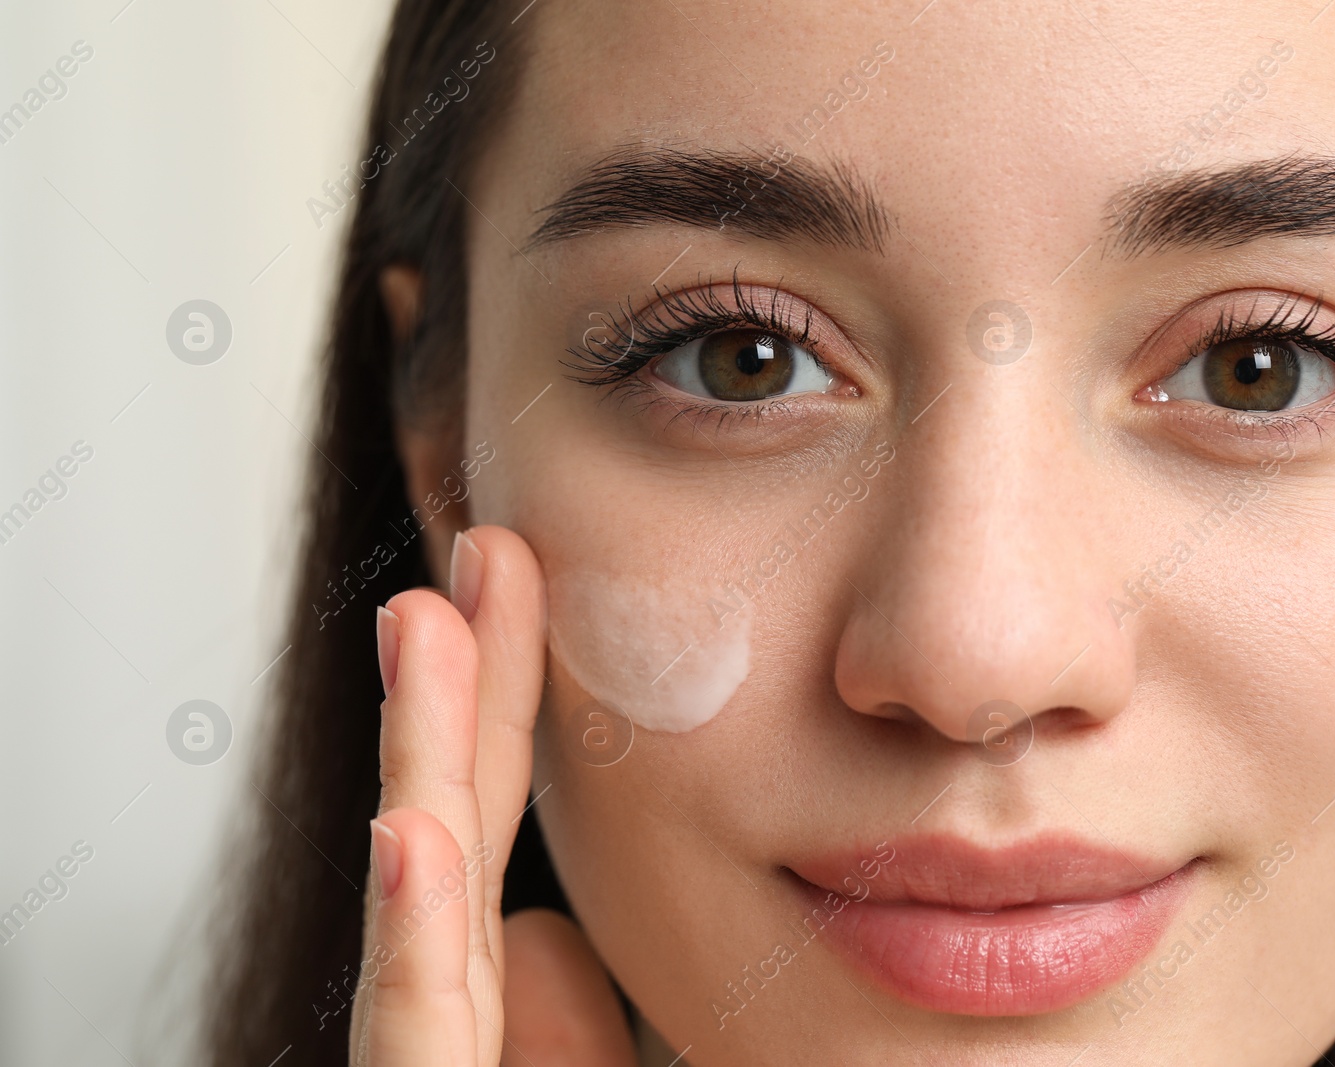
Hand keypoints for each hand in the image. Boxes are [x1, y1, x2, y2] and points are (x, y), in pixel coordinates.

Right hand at [349, 525, 636, 1065]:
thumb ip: (573, 1035)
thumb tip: (538, 929)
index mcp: (476, 1014)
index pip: (484, 837)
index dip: (498, 708)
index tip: (515, 582)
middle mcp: (436, 1022)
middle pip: (451, 834)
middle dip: (458, 688)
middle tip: (485, 551)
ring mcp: (418, 1064)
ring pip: (417, 908)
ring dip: (418, 757)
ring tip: (420, 622)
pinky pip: (412, 1040)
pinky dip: (409, 936)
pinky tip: (411, 829)